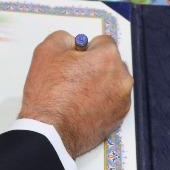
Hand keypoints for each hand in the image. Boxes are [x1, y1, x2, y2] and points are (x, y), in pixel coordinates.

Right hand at [18, 31, 131, 157]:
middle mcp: (122, 78)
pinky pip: (111, 102)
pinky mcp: (119, 119)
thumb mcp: (46, 51)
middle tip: (72, 77)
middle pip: (110, 63)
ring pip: (111, 83)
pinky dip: (100, 102)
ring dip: (98, 84)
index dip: (85, 49)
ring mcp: (122, 100)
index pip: (102, 42)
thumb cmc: (48, 94)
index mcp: (108, 58)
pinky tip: (81, 107)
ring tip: (76, 95)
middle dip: (94, 66)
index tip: (74, 59)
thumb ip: (64, 38)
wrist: (50, 132)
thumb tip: (72, 42)